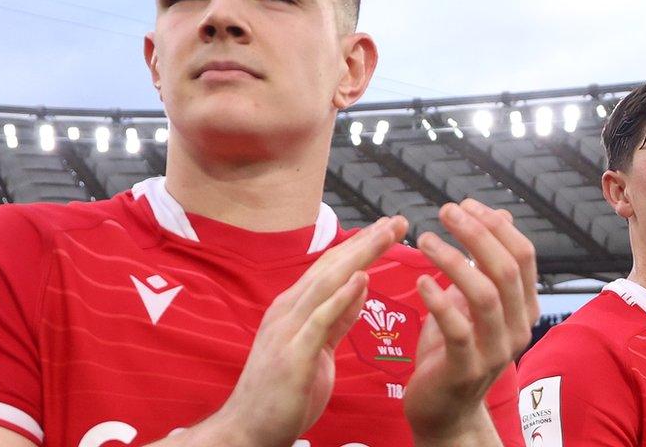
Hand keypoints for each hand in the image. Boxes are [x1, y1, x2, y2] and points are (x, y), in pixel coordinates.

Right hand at [202, 216, 408, 446]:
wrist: (247, 431)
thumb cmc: (282, 393)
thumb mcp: (318, 350)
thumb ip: (337, 319)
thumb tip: (360, 288)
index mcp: (295, 309)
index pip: (333, 268)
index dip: (362, 246)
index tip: (390, 228)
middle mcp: (289, 310)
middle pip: (332, 267)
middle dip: (367, 242)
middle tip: (398, 220)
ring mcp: (288, 330)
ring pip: (327, 283)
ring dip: (359, 257)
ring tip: (387, 235)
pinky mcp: (292, 354)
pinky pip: (320, 320)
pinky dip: (341, 297)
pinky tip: (362, 278)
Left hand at [403, 199, 538, 443]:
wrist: (444, 411)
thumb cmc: (454, 351)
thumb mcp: (472, 302)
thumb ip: (486, 264)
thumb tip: (500, 215)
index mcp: (523, 308)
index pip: (523, 255)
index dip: (495, 225)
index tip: (465, 204)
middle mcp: (517, 328)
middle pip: (506, 269)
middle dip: (476, 233)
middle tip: (446, 211)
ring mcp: (495, 351)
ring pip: (485, 295)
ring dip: (453, 260)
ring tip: (425, 239)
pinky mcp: (466, 369)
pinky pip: (458, 329)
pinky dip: (439, 301)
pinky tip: (422, 281)